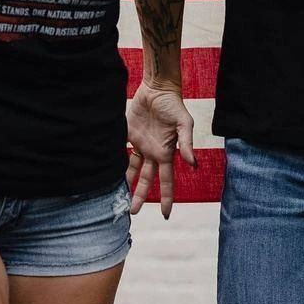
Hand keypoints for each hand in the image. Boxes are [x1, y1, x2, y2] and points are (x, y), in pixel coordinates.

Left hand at [125, 83, 196, 218]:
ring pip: (134, 170)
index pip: (167, 181)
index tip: (166, 214)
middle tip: (132, 212)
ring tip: (119, 199)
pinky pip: (123, 154)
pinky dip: (118, 165)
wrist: (157, 88)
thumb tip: (193, 164)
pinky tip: (110, 175)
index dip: (167, 198)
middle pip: (147, 180)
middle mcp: (154, 152)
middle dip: (141, 196)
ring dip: (128, 184)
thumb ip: (186, 143)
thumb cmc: (173, 104)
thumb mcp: (183, 123)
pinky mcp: (129, 136)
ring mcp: (141, 145)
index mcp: (167, 153)